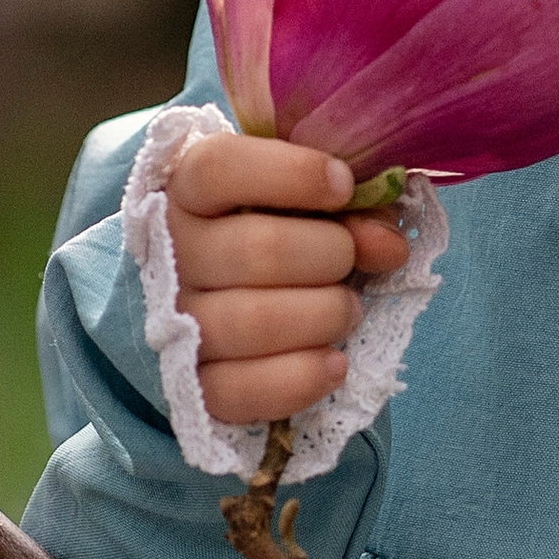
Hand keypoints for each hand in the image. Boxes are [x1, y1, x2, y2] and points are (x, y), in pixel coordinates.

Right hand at [166, 130, 410, 429]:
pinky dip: (305, 377)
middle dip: (332, 254)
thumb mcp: (315, 202)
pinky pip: (244, 389)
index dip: (293, 173)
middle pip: (258, 249)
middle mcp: (172, 253)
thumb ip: (353, 208)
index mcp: (189, 188)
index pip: (219, 169)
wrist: (245, 299)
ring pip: (256, 321)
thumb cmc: (287, 232)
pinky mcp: (195, 386)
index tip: (343, 185)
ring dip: (326, 314)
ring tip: (347, 309)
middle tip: (350, 260)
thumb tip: (386, 244)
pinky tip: (335, 363)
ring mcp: (179, 322)